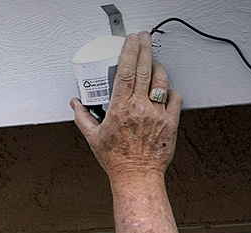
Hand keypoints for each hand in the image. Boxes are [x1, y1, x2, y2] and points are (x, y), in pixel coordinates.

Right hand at [70, 32, 181, 182]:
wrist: (137, 176)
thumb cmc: (117, 160)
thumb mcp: (93, 137)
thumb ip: (82, 117)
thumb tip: (76, 104)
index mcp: (120, 109)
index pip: (125, 72)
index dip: (129, 52)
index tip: (130, 40)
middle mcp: (139, 108)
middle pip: (144, 69)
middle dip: (144, 48)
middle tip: (144, 37)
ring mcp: (157, 114)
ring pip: (161, 80)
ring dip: (157, 68)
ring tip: (152, 64)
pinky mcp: (170, 121)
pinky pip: (174, 97)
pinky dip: (169, 90)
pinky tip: (163, 90)